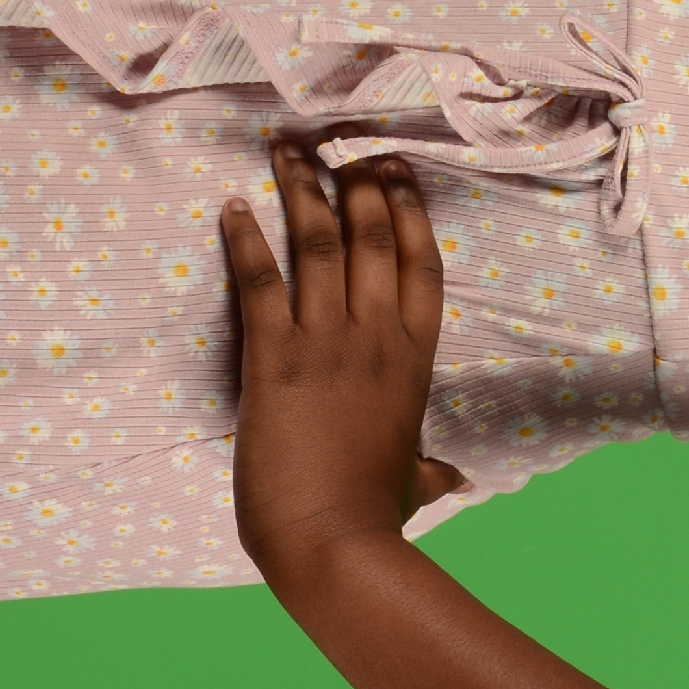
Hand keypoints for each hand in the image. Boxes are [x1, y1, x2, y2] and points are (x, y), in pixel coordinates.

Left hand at [219, 141, 467, 580]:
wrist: (334, 542)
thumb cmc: (374, 516)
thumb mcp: (414, 482)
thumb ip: (432, 470)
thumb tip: (455, 480)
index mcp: (414, 360)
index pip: (420, 266)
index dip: (410, 212)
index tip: (395, 172)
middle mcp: (376, 338)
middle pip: (373, 239)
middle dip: (357, 184)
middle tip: (340, 145)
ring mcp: (327, 344)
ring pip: (319, 246)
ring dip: (302, 192)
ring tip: (286, 150)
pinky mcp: (275, 359)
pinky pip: (260, 283)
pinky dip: (245, 240)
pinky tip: (233, 205)